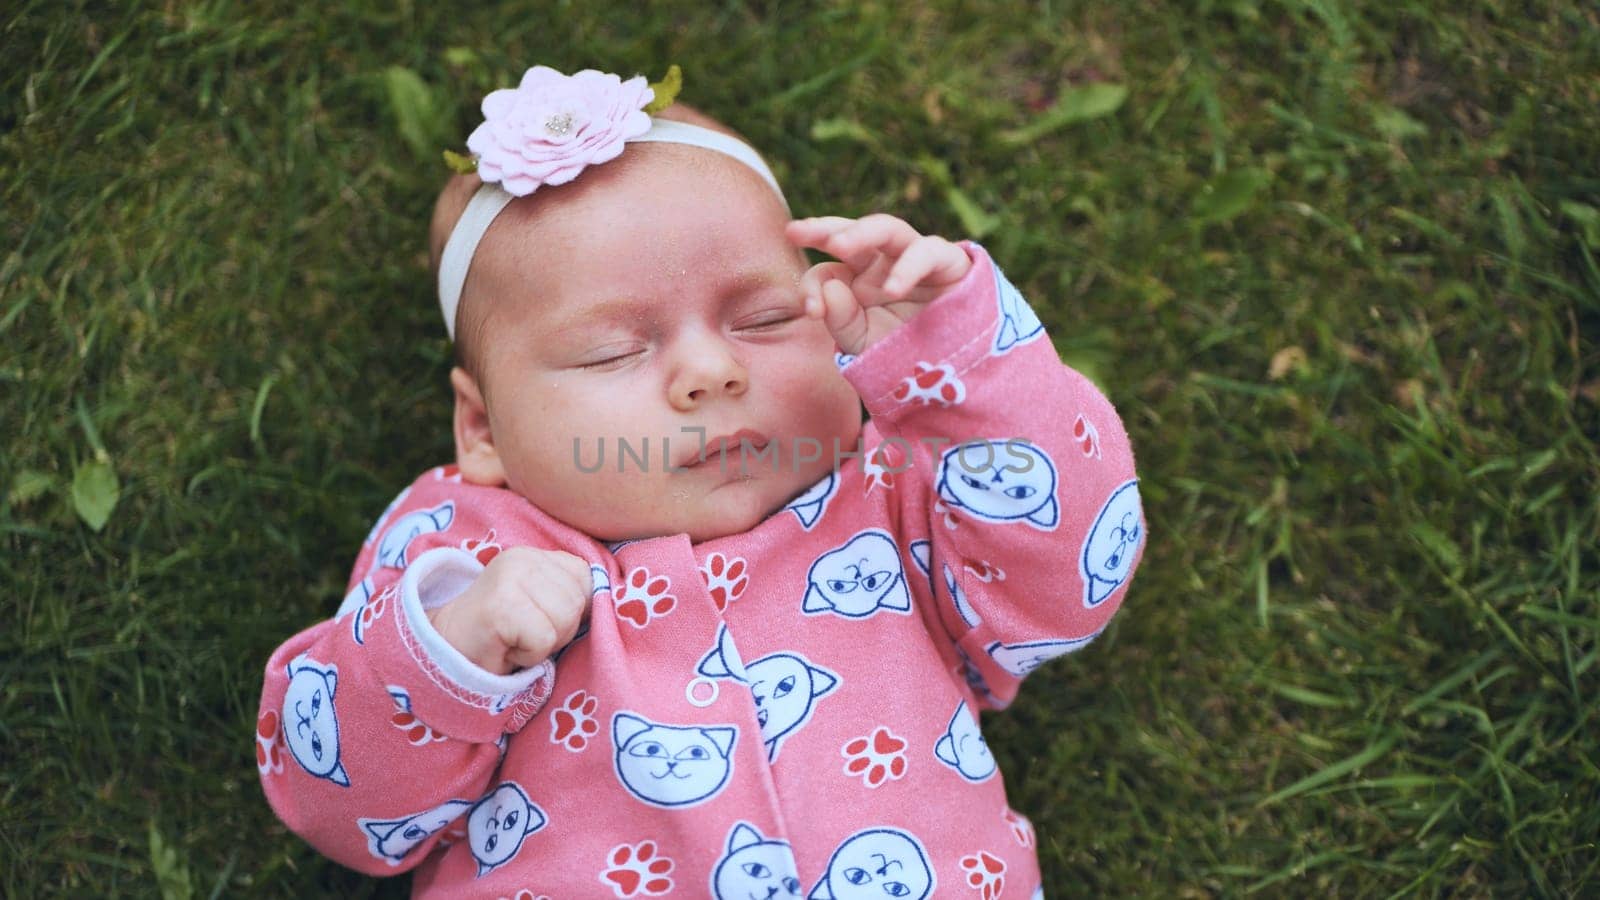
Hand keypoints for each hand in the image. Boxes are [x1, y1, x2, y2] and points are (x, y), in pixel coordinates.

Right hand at [425, 547, 591, 675]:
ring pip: (564, 620)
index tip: (537, 619)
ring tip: (516, 640)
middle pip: (578, 602)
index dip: (571, 610)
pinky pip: (544, 639)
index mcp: (536, 555)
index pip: (587, 579)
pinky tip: (507, 650)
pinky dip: (530, 655)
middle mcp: (522, 558)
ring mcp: (509, 578)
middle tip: (524, 635)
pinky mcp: (500, 606)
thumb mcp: (541, 604)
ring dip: (544, 643)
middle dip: (559, 630)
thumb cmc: (504, 636)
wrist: (447, 652)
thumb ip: (571, 594)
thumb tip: (611, 599)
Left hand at [786, 214, 971, 354]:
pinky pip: (928, 252)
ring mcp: (914, 257)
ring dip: (861, 232)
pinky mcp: (949, 262)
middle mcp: (882, 263)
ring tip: (838, 245)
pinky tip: (893, 289)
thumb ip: (842, 322)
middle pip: (850, 234)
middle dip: (822, 229)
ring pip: (888, 229)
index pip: (826, 272)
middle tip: (795, 230)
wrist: (956, 369)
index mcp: (856, 280)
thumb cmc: (906, 351)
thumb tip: (830, 290)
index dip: (812, 286)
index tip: (810, 311)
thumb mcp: (865, 344)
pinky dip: (909, 267)